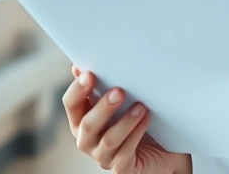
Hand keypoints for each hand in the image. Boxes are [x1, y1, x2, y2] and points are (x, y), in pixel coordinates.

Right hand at [63, 65, 191, 173]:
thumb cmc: (133, 121)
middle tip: (119, 91)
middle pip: (87, 124)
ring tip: (140, 106)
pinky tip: (146, 119)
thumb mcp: (119, 101)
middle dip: (103, 107)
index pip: (70, 104)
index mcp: (81, 119)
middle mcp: (87, 140)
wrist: (158, 152)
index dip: (78, 90)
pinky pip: (126, 152)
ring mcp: (102, 156)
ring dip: (124, 122)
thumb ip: (102, 85)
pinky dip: (136, 134)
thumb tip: (81, 65)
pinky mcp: (121, 167)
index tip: (90, 74)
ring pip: (108, 140)